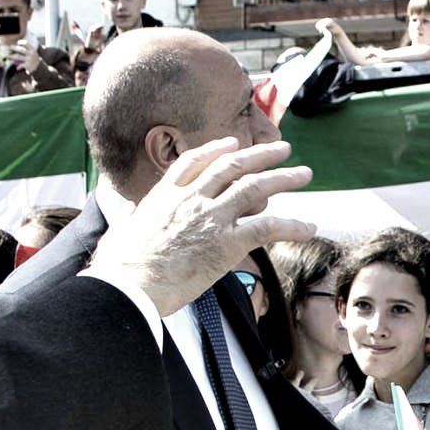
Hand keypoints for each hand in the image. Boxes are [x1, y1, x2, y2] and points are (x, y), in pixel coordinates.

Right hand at [93, 137, 314, 316]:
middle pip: (231, 166)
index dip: (215, 149)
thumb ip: (133, 224)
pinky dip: (292, 226)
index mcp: (164, 196)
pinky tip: (309, 228)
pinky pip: (268, 228)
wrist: (128, 286)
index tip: (231, 144)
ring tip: (304, 173)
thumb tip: (126, 228)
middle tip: (281, 149)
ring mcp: (210, 218)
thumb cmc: (120, 269)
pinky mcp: (227, 243)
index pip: (193, 162)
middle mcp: (190, 199)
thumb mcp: (122, 233)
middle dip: (260, 155)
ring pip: (255, 188)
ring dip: (283, 178)